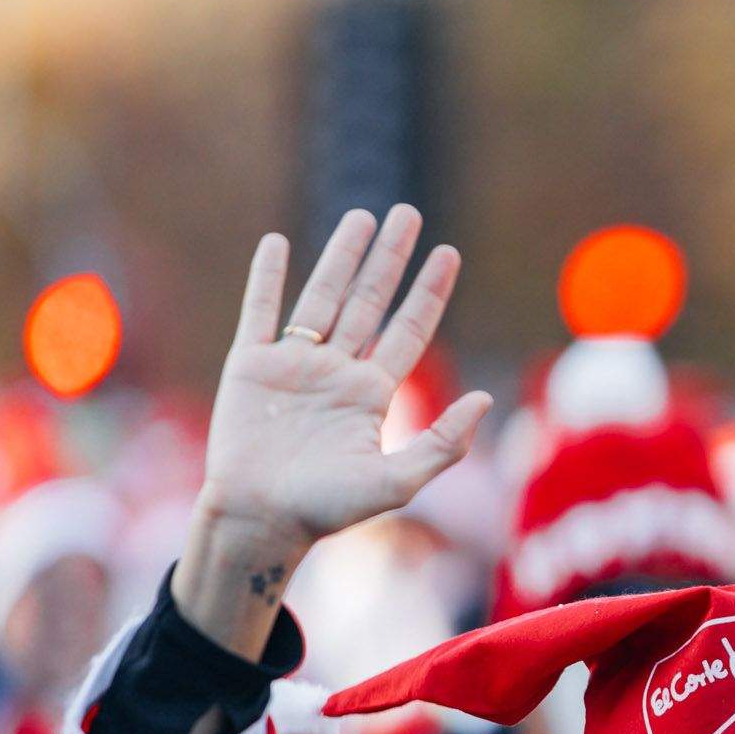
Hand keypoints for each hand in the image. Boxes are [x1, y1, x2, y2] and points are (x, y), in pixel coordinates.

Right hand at [176, 204, 490, 657]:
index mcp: (371, 395)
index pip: (409, 330)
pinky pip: (259, 312)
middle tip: (409, 213)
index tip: (449, 253)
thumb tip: (485, 398)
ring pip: (321, 296)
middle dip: (390, 258)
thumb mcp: (397, 481)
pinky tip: (277, 244)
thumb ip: (442, 442)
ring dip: (341, 255)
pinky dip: (267, 278)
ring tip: (363, 216)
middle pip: (370, 301)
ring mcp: (293, 365)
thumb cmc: (325, 511)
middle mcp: (336, 372)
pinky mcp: (249, 366)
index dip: (429, 292)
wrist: (258, 520)